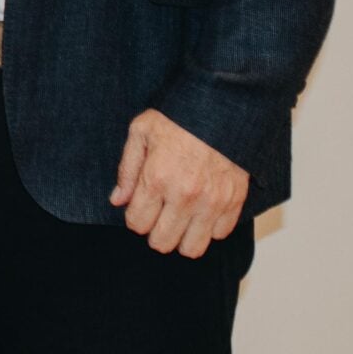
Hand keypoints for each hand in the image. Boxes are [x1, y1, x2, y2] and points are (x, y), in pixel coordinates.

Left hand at [110, 109, 248, 257]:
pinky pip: (220, 234)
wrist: (222, 105)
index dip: (135, 218)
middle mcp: (184, 196)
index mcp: (157, 178)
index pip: (137, 224)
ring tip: (180, 218)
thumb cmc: (178, 116)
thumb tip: (117, 200)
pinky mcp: (234, 201)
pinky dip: (209, 227)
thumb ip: (127, 170)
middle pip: (163, 243)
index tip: (141, 207)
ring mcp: (212, 201)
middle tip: (159, 215)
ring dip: (183, 237)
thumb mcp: (141, 132)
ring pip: (192, 248)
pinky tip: (202, 210)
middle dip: (155, 232)